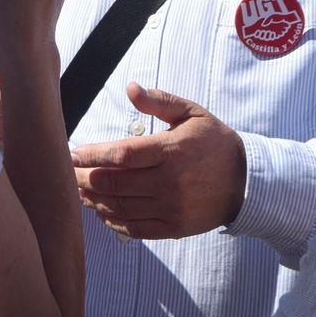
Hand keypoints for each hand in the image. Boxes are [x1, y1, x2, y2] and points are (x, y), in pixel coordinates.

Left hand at [71, 83, 246, 239]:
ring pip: (120, 208)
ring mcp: (171, 208)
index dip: (92, 155)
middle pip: (113, 184)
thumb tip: (131, 87)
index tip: (72, 153)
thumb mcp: (192, 113)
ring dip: (93, 201)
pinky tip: (101, 211)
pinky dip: (113, 221)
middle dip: (84, 179)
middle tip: (67, 174)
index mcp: (171, 151)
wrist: (248, 182)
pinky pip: (135, 228)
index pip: (121, 155)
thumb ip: (159, 101)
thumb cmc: (215, 143)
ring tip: (77, 192)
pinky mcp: (173, 227)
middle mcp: (168, 182)